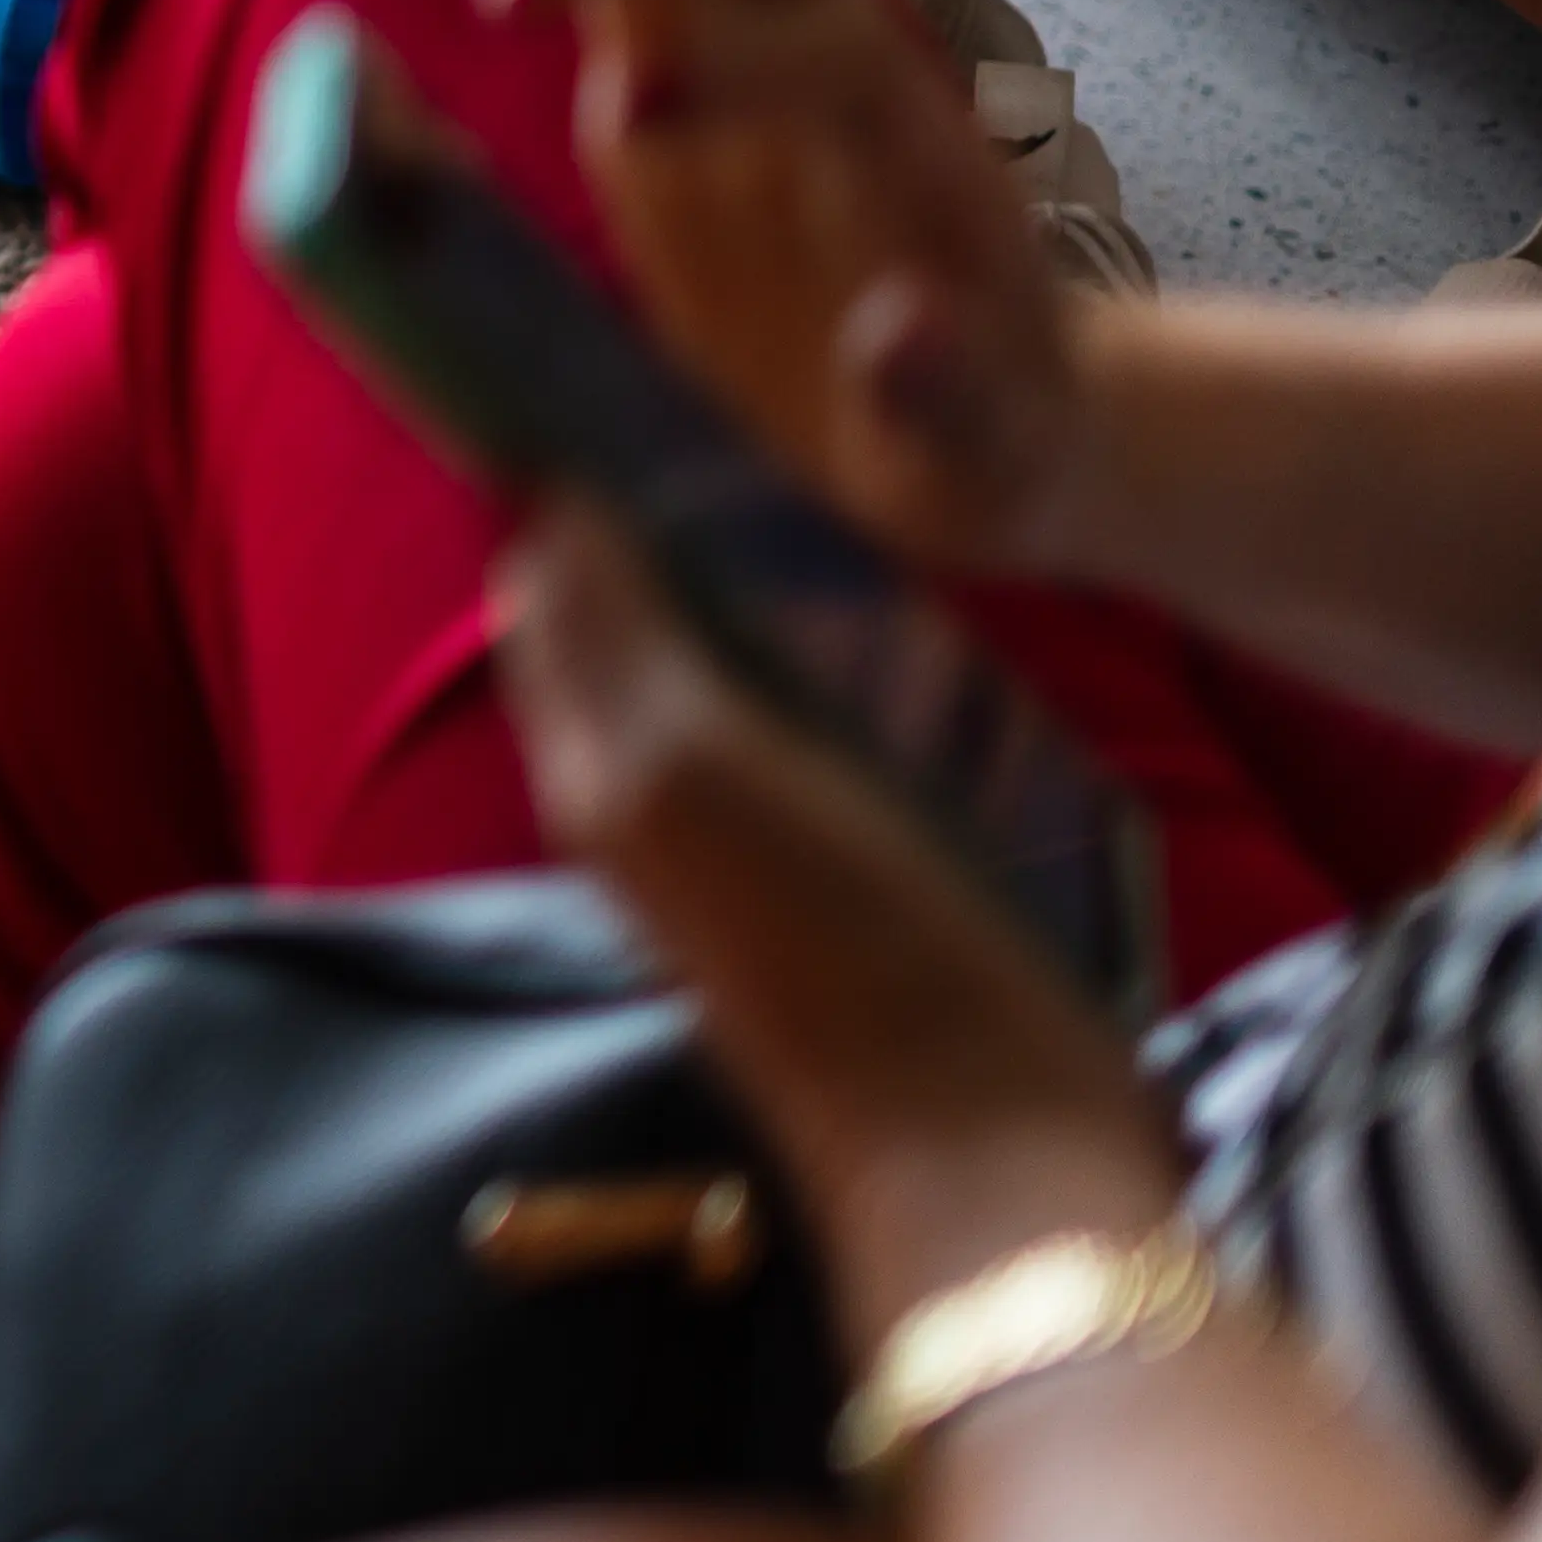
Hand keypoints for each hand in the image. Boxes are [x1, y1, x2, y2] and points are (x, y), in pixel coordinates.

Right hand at [476, 0, 1092, 576]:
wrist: (1002, 422)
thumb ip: (949, 404)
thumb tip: (895, 331)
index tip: (636, 99)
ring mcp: (801, 78)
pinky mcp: (735, 95)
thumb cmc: (991, 452)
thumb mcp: (990, 464)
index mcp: (933, 181)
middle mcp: (874, 95)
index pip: (846, 76)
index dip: (746, 71)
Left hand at [496, 499, 1176, 1313]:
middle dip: (674, 530)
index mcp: (601, 770)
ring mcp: (761, 851)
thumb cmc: (854, 958)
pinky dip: (853, 677)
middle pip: (642, 625)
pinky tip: (915, 641)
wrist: (999, 1166)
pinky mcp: (864, 885)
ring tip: (836, 508)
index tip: (620, 376)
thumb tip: (542, 508)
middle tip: (751, 429)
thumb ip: (614, 644)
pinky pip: (830, 740)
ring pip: (740, 678)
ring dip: (774, 599)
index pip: (554, 590)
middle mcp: (657, 809)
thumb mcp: (700, 776)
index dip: (572, 489)